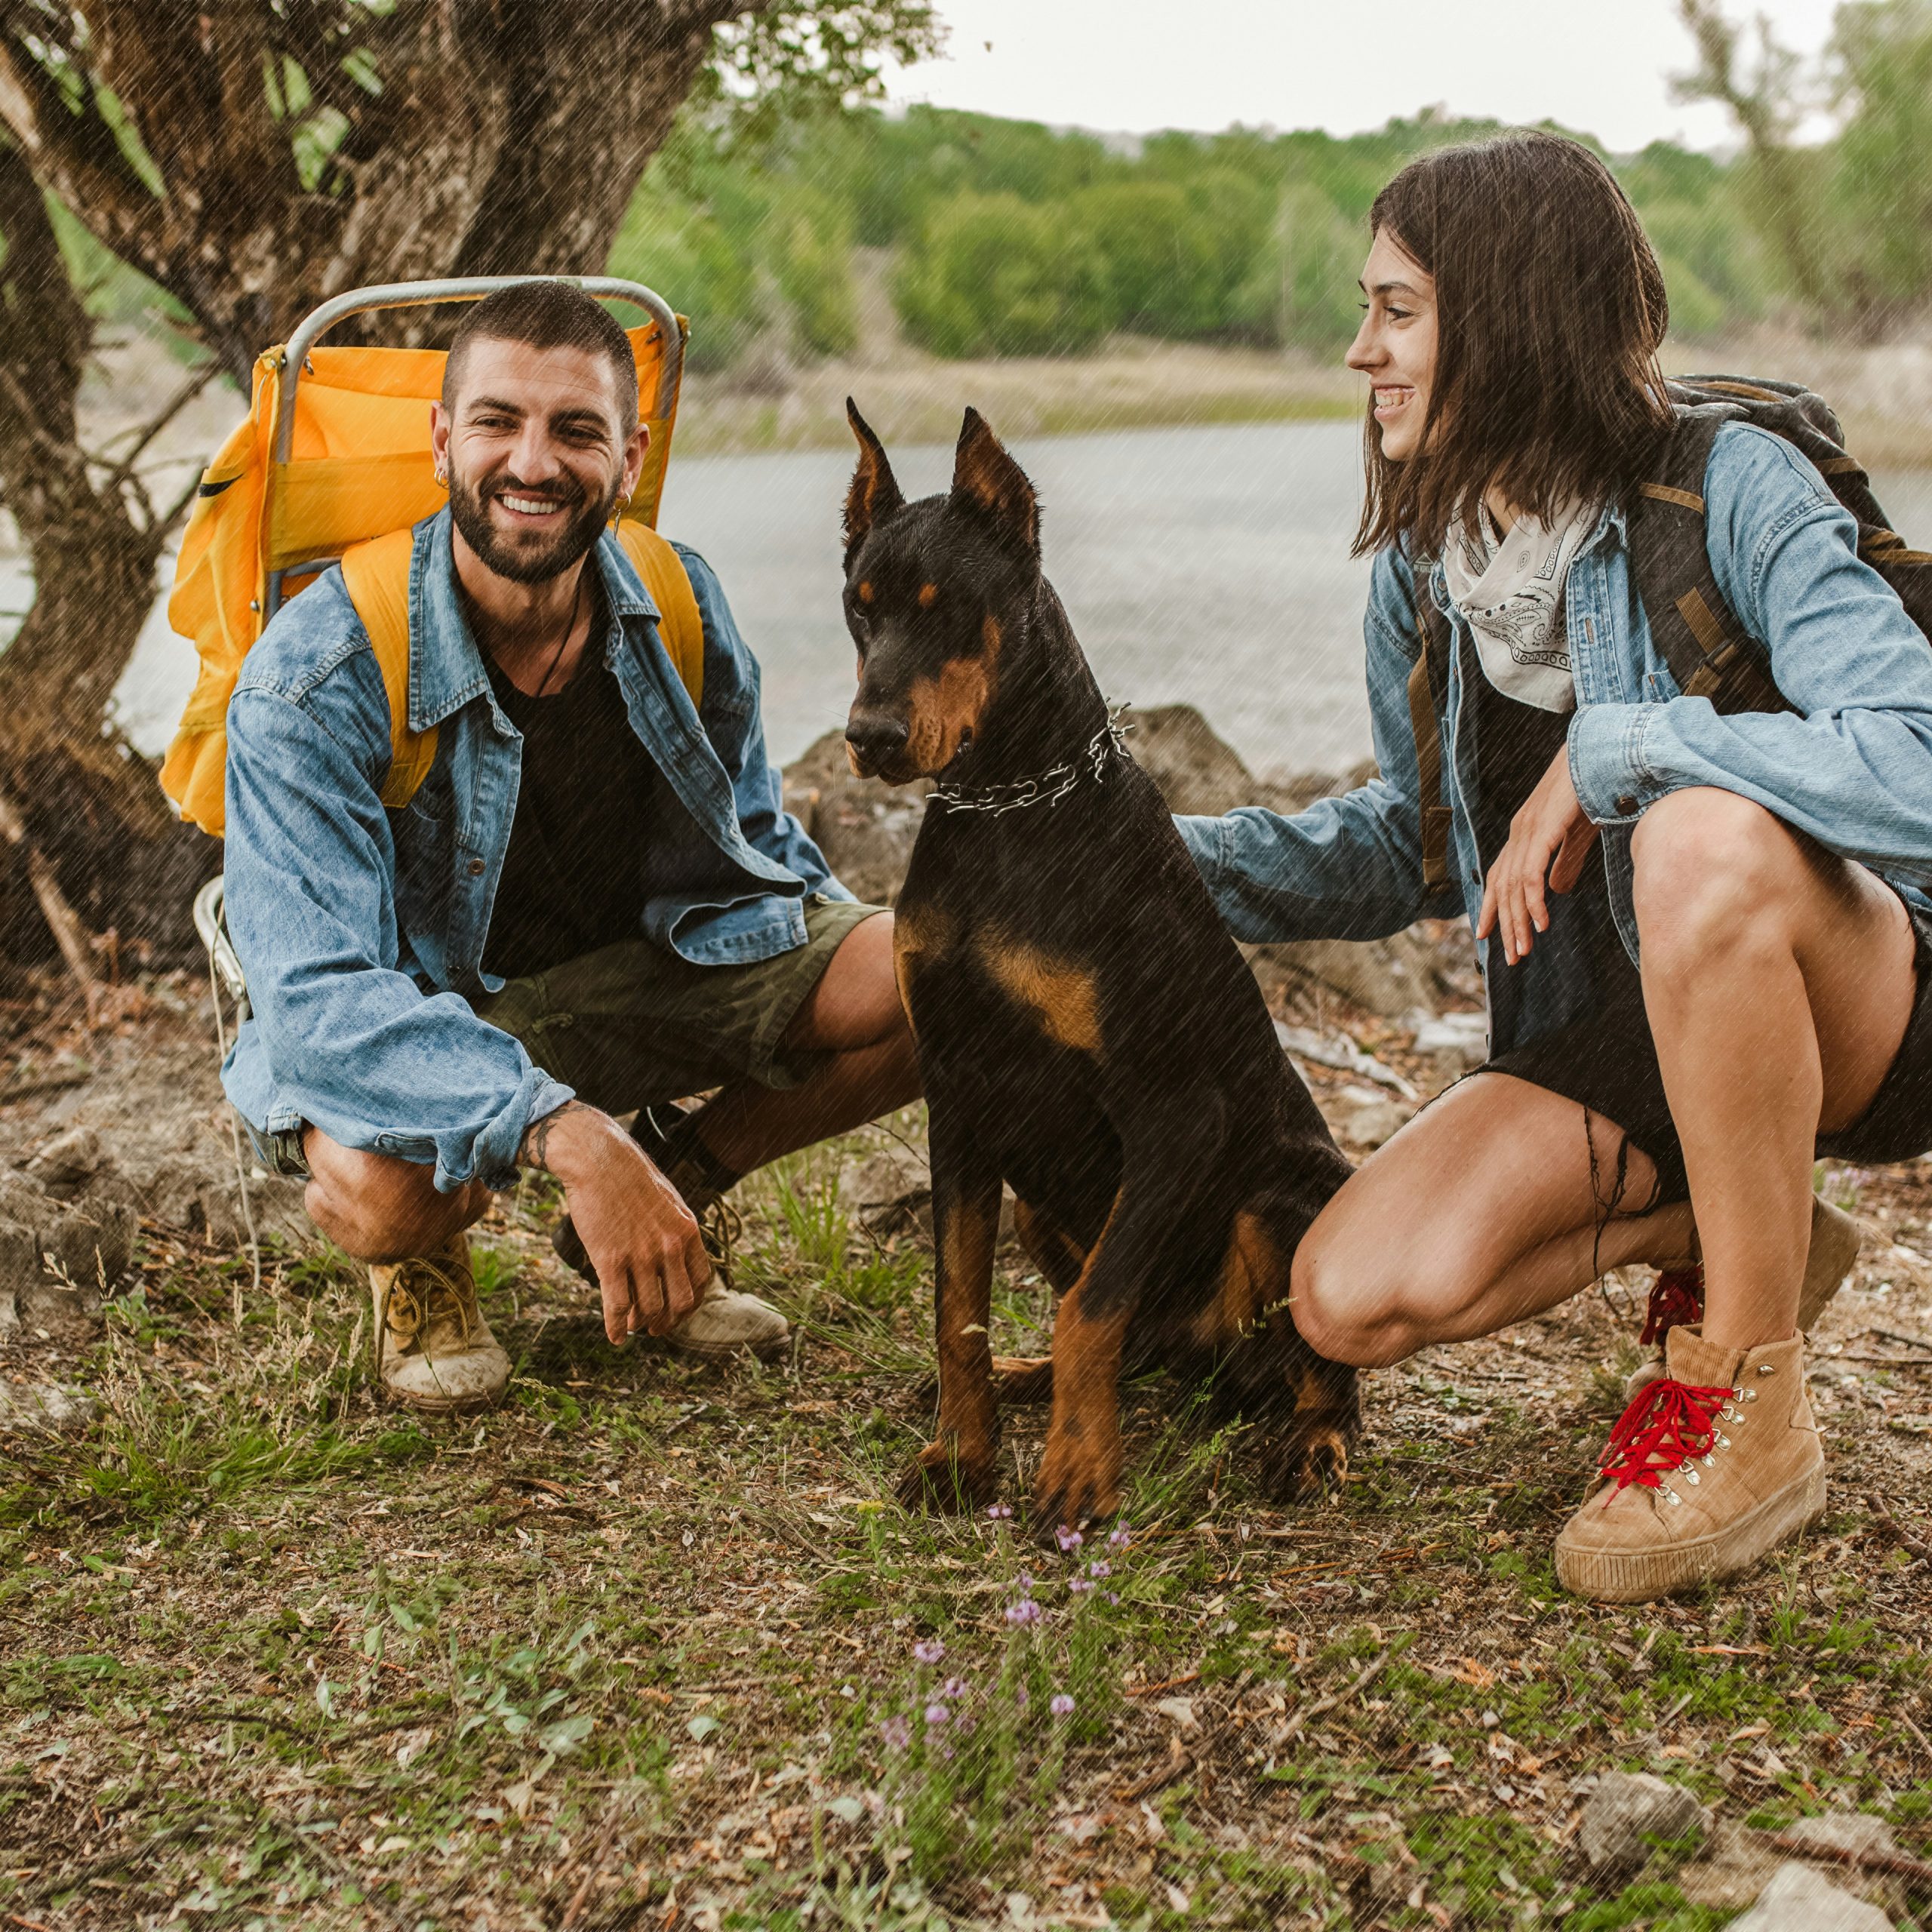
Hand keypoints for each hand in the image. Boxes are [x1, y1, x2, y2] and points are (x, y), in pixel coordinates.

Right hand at [522, 1102, 710, 1343]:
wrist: (599, 1160)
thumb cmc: (632, 1178)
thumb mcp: (670, 1202)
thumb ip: (677, 1230)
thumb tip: (678, 1256)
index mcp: (688, 1231)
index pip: (702, 1281)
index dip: (692, 1303)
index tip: (680, 1311)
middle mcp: (669, 1247)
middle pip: (679, 1302)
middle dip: (670, 1321)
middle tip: (658, 1327)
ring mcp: (640, 1255)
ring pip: (648, 1309)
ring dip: (642, 1325)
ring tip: (635, 1328)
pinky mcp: (610, 1260)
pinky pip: (617, 1306)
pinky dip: (617, 1327)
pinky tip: (615, 1337)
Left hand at [1475, 741, 1600, 965]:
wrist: (1599, 755)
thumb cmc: (1591, 792)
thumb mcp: (1575, 836)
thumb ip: (1563, 863)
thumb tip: (1556, 892)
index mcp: (1523, 834)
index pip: (1498, 877)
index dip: (1490, 906)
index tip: (1485, 935)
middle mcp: (1518, 834)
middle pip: (1502, 888)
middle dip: (1504, 925)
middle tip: (1511, 957)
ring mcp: (1526, 832)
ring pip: (1512, 887)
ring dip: (1518, 922)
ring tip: (1524, 949)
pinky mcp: (1541, 832)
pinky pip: (1530, 876)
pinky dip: (1533, 903)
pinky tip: (1540, 924)